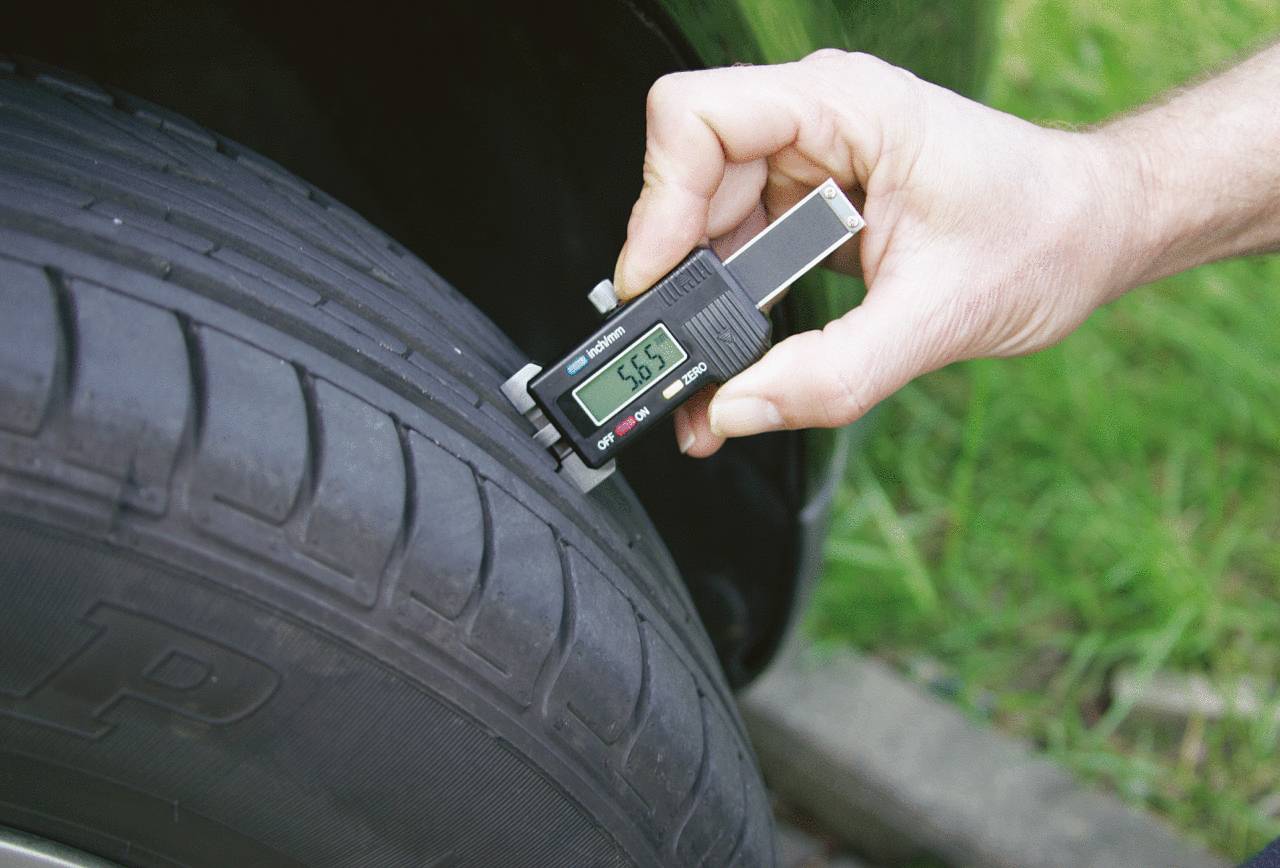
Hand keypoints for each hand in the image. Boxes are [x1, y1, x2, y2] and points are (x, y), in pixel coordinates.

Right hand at [614, 50, 1133, 456]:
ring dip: (697, 305)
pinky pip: (739, 249)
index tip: (657, 284)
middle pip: (688, 178)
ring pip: (704, 223)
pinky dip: (727, 311)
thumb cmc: (1043, 233)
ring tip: (702, 383)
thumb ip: (834, 372)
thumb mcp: (940, 315)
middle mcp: (816, 123)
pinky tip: (732, 365)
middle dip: (674, 273)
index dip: (659, 202)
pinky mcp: (810, 205)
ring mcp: (809, 162)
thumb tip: (737, 410)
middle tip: (676, 355)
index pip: (698, 119)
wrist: (1091, 231)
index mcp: (846, 108)